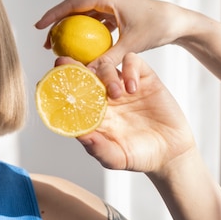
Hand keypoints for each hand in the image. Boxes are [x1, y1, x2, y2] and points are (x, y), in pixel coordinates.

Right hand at [36, 0, 188, 97]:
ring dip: (69, 30)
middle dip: (57, 24)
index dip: (52, 15)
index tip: (39, 26)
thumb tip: (87, 72)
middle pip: (73, 10)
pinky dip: (84, 35)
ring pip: (83, 17)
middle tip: (47, 43)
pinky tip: (80, 50)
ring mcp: (111, 6)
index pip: (72, 4)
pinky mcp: (117, 15)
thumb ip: (108, 58)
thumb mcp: (131, 45)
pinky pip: (94, 24)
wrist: (179, 23)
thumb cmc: (158, 28)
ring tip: (58, 47)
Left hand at [61, 53, 194, 173]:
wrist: (171, 154)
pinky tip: (132, 88)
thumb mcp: (115, 157)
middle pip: (86, 72)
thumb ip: (97, 149)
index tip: (50, 78)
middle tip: (67, 64)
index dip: (62, 82)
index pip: (73, 91)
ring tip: (116, 93)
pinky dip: (129, 70)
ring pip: (107, 65)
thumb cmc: (138, 156)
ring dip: (106, 74)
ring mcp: (124, 86)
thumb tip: (80, 136)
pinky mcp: (144, 79)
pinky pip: (133, 62)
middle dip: (74, 66)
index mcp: (93, 110)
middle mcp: (105, 95)